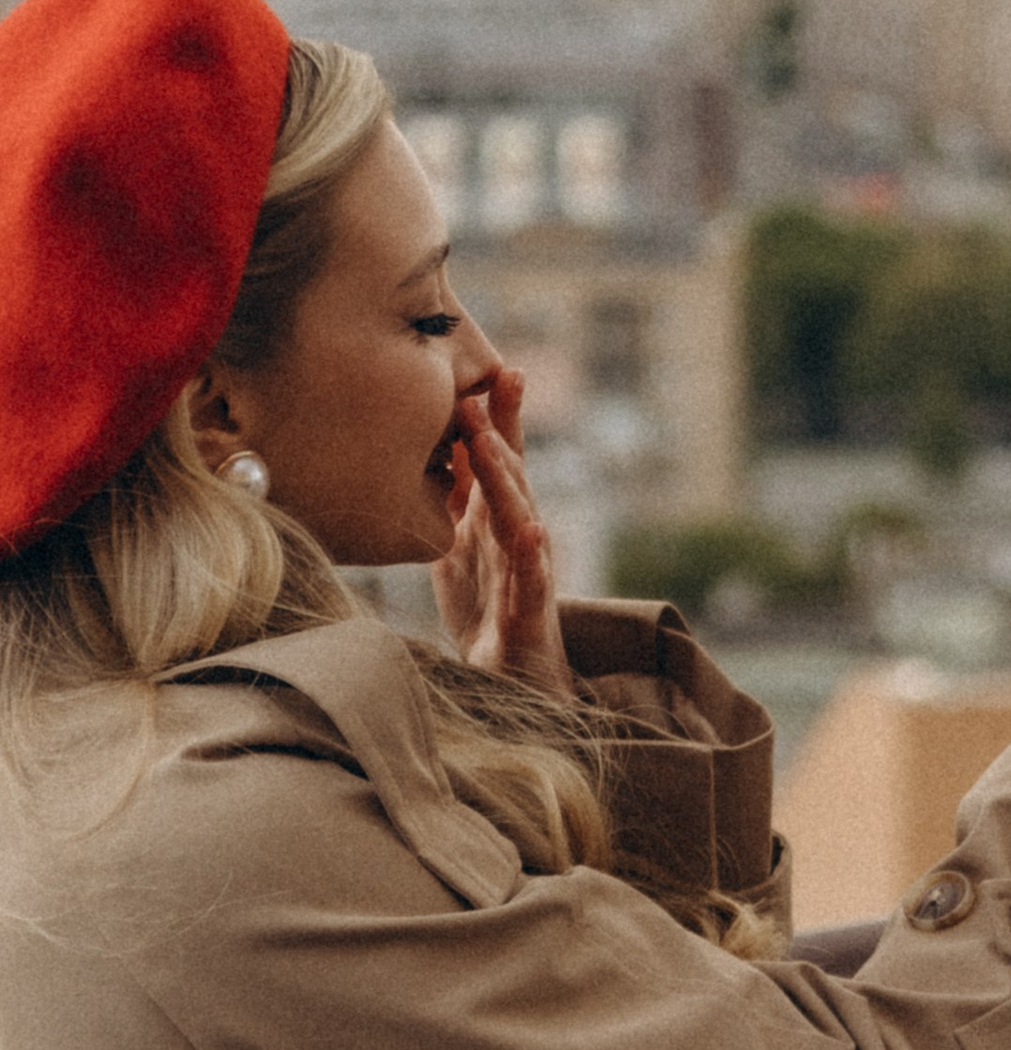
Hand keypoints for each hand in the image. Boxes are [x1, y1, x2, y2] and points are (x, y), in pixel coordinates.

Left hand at [432, 370, 574, 702]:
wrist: (514, 678)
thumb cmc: (490, 612)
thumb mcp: (460, 547)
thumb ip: (455, 503)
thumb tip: (441, 454)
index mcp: (501, 520)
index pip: (505, 461)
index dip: (503, 419)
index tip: (501, 371)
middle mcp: (521, 537)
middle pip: (516, 477)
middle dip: (505, 432)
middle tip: (492, 387)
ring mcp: (529, 572)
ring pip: (520, 516)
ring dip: (509, 480)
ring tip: (494, 444)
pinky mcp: (530, 610)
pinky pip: (531, 577)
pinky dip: (531, 552)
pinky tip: (530, 528)